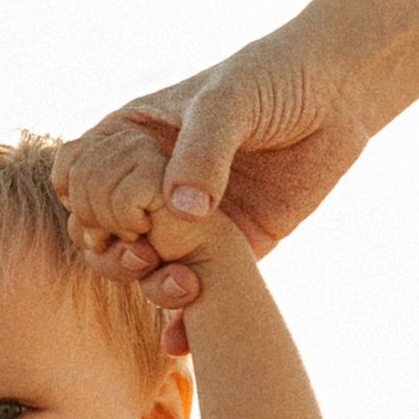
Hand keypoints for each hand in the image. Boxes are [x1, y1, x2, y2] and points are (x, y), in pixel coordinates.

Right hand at [56, 31, 373, 338]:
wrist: (339, 95)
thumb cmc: (273, 77)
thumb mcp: (229, 102)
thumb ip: (202, 151)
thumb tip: (182, 212)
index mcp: (133, 137)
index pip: (79, 175)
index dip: (90, 199)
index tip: (126, 205)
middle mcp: (151, 182)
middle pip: (98, 230)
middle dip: (111, 251)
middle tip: (145, 253)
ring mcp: (186, 219)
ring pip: (139, 266)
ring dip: (145, 285)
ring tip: (179, 285)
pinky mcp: (229, 249)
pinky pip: (195, 289)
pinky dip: (183, 321)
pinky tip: (180, 341)